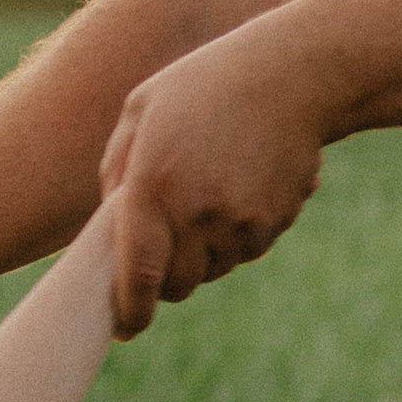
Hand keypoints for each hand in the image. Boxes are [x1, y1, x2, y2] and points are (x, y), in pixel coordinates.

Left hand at [100, 32, 327, 335]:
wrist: (290, 74)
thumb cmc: (201, 87)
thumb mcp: (139, 112)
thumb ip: (116, 172)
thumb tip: (110, 231)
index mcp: (153, 187)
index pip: (139, 277)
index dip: (129, 312)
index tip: (124, 327)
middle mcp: (198, 213)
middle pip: (177, 286)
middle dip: (165, 278)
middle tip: (161, 247)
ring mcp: (242, 221)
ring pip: (211, 270)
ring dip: (200, 254)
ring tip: (203, 198)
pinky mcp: (274, 222)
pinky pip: (244, 252)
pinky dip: (234, 237)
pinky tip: (235, 189)